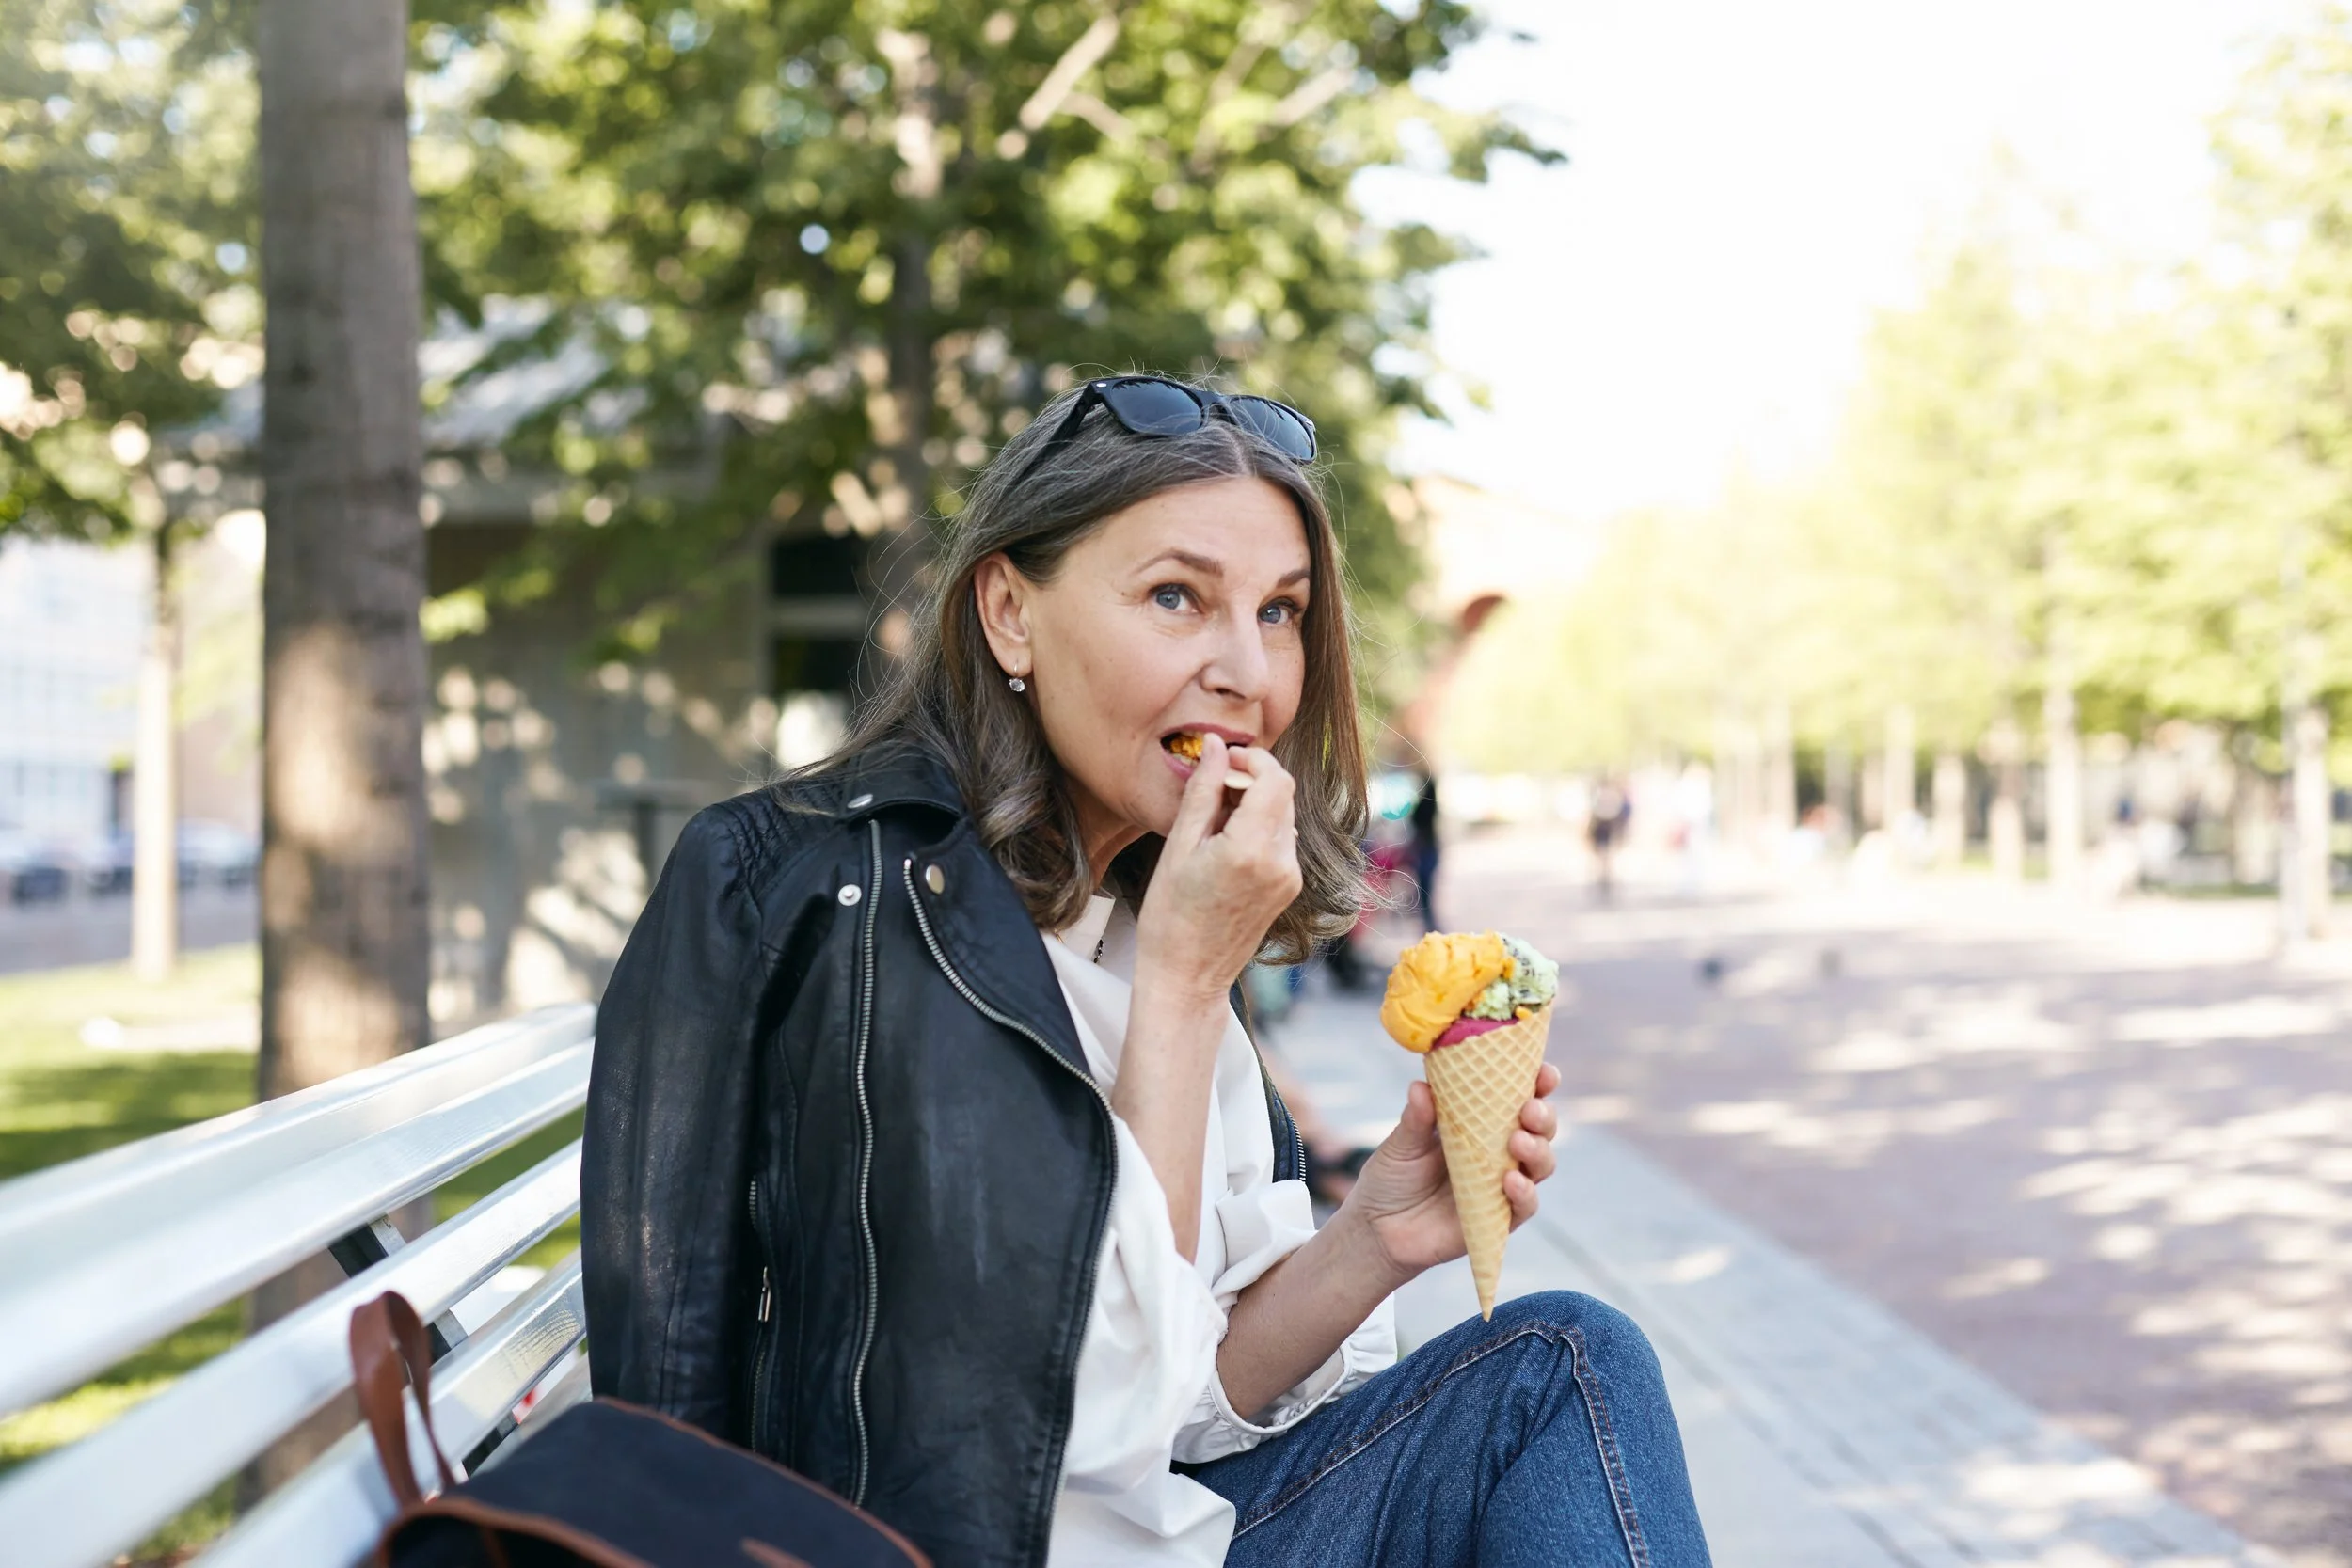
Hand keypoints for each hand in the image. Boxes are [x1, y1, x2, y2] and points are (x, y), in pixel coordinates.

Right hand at [1133, 735, 1300, 1004]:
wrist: (1187, 977)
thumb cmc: (1170, 917)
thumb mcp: (1179, 847)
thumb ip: (1202, 791)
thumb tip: (1214, 745)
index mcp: (1252, 850)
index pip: (1274, 778)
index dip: (1251, 760)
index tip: (1223, 762)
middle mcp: (1281, 863)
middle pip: (1282, 793)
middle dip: (1251, 781)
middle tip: (1211, 792)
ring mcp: (1290, 878)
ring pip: (1283, 815)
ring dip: (1254, 805)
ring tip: (1213, 825)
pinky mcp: (1290, 888)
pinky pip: (1281, 840)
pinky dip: (1258, 829)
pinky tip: (1226, 846)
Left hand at [1338, 1061, 1562, 1284]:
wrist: (1377, 1229)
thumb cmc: (1392, 1178)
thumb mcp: (1401, 1145)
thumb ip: (1415, 1119)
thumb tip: (1420, 1086)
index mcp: (1479, 1123)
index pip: (1518, 1098)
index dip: (1538, 1084)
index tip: (1543, 1073)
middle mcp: (1498, 1151)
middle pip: (1540, 1129)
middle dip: (1543, 1116)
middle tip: (1529, 1110)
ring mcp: (1502, 1184)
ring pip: (1541, 1164)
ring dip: (1538, 1150)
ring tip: (1517, 1142)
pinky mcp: (1499, 1218)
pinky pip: (1526, 1205)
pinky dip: (1525, 1192)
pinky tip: (1511, 1180)